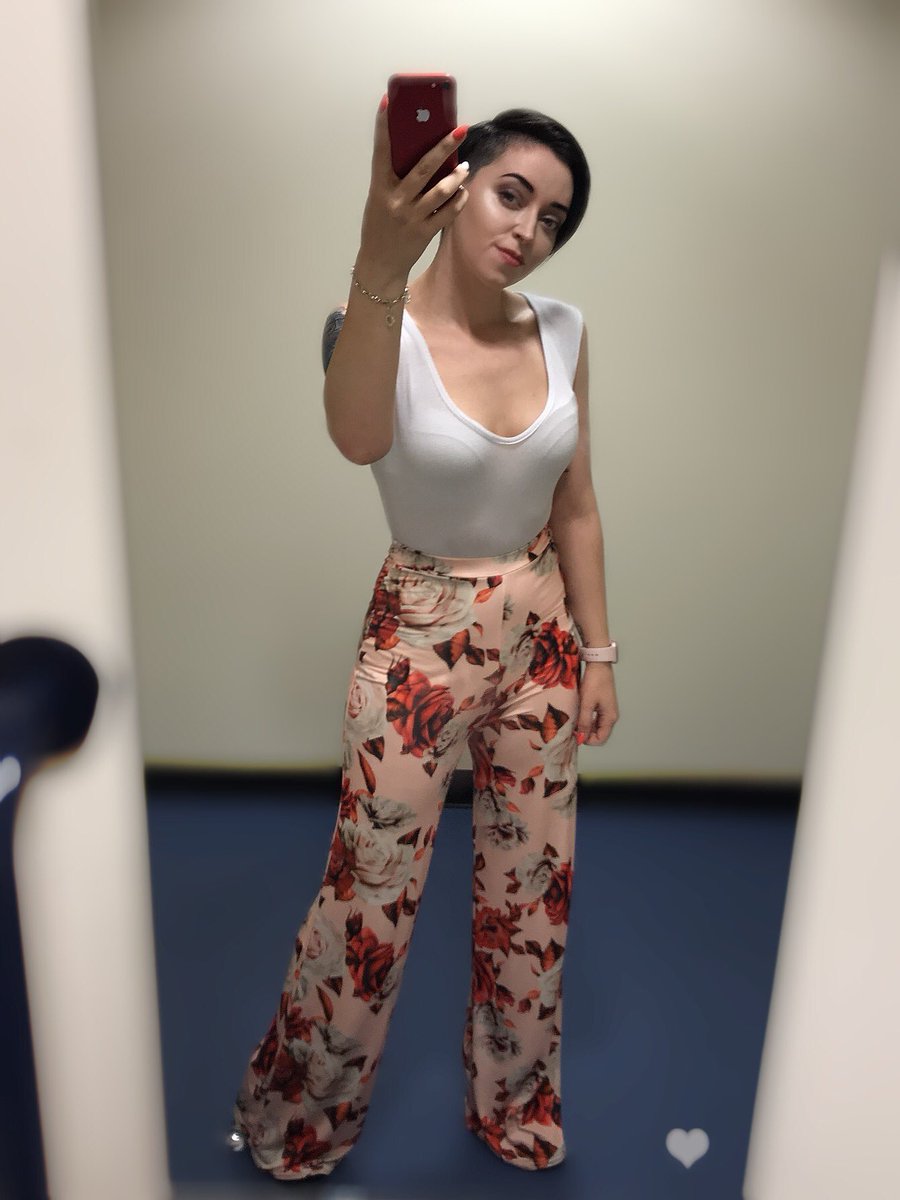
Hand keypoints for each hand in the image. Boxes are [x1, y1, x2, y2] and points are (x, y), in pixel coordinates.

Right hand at [357, 98, 469, 282]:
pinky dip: (458, 200)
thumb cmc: (380, 225)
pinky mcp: (425, 232)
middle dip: (444, 147)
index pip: (381, 151)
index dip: (383, 126)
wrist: (379, 262)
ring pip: (441, 190)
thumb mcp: (379, 199)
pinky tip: (463, 191)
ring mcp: (412, 217)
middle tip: (460, 130)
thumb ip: (395, 179)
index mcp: (380, 188)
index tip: (388, 102)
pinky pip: (448, 212)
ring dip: (457, 176)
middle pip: (423, 168)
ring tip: (465, 166)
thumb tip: (422, 155)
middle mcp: (396, 201)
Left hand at [575, 663, 618, 746]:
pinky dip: (587, 720)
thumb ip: (584, 722)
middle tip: (572, 728)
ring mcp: (607, 711)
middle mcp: (611, 716)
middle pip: (598, 734)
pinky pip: (595, 719)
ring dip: (585, 727)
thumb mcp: (587, 704)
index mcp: (610, 718)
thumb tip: (581, 738)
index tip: (574, 734)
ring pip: (596, 727)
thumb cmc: (594, 682)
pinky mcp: (603, 705)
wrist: (599, 665)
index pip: (600, 739)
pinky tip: (578, 715)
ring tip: (574, 721)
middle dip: (585, 734)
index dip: (587, 740)